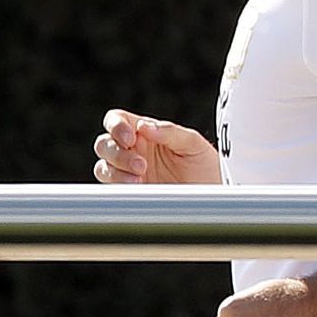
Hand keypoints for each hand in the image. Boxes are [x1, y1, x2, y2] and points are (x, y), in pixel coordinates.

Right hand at [92, 109, 220, 184]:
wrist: (213, 197)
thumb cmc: (205, 167)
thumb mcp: (193, 144)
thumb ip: (169, 131)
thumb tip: (144, 126)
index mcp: (144, 132)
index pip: (117, 120)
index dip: (116, 126)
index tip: (130, 138)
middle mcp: (132, 151)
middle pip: (104, 144)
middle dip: (118, 153)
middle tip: (141, 165)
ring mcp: (128, 173)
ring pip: (103, 167)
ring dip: (116, 172)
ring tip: (140, 180)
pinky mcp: (130, 194)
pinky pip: (111, 188)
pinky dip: (119, 187)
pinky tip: (138, 189)